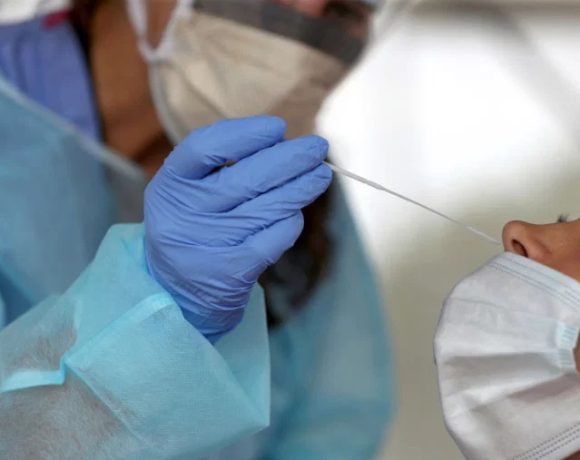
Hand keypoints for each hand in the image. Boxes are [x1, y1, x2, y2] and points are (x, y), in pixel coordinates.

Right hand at [144, 116, 331, 340]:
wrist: (178, 291)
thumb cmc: (195, 226)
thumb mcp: (192, 193)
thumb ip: (224, 165)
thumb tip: (283, 142)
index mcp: (170, 185)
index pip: (203, 148)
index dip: (244, 134)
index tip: (278, 128)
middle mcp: (184, 215)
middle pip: (244, 179)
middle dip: (289, 160)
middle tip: (318, 147)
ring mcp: (206, 246)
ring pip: (266, 209)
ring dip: (301, 188)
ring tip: (321, 175)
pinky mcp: (230, 273)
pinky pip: (273, 239)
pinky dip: (290, 223)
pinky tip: (296, 214)